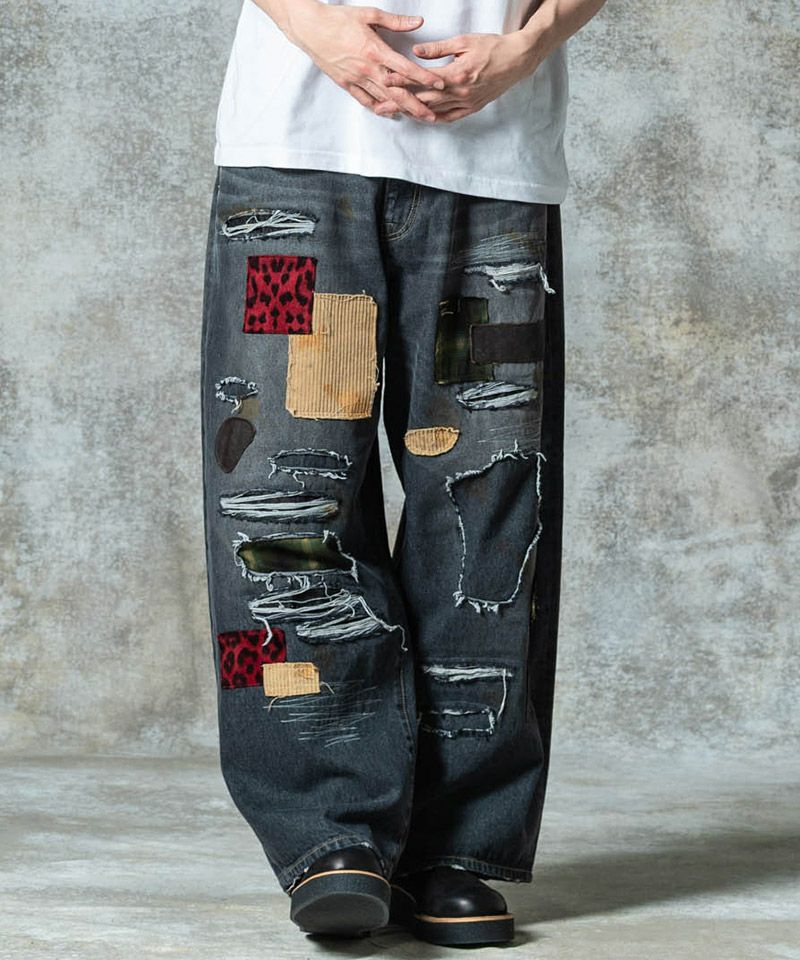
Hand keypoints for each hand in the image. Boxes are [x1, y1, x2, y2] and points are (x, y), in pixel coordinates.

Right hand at [283, 2, 444, 121]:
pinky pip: (365, 101)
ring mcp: (356, 79)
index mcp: (374, 50)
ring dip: (401, 109)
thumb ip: (396, 21)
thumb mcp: (369, 14)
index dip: (423, 78)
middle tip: (432, 115)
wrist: (310, 28)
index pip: (404, 69)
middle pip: (396, 92)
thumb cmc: (339, 18)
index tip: (439, 84)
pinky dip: (379, 108)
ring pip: (383, 99)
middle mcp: (366, 69)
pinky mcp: (346, 84)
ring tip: (416, 117)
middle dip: (416, 105)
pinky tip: (390, 112)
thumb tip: (419, 22)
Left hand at [383, 30, 536, 122]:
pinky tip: (423, 117)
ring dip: (415, 112)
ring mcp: (467, 103)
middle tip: (382, 104)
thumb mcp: (464, 41)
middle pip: (424, 100)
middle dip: (402, 102)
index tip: (386, 79)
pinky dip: (435, 118)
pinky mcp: (472, 108)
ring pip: (435, 111)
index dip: (403, 80)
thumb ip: (438, 49)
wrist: (517, 60)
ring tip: (397, 113)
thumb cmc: (492, 47)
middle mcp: (461, 92)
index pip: (423, 79)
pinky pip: (450, 117)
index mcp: (457, 74)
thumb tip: (416, 51)